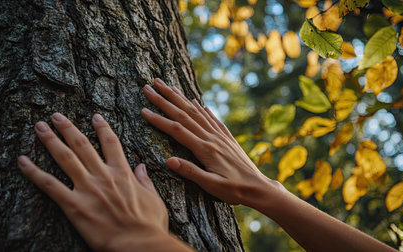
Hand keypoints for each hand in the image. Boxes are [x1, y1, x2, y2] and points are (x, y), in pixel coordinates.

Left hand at [18, 113, 167, 250]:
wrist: (138, 244)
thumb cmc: (149, 225)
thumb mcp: (154, 199)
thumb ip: (145, 180)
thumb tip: (141, 166)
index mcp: (122, 173)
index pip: (111, 143)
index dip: (102, 128)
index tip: (95, 116)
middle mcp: (102, 175)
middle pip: (82, 145)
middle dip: (68, 128)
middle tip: (56, 116)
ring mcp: (87, 189)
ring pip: (65, 158)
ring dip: (51, 140)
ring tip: (39, 127)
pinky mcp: (73, 205)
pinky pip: (49, 185)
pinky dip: (34, 172)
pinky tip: (22, 161)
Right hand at [141, 79, 278, 206]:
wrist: (258, 187)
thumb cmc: (234, 190)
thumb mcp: (211, 185)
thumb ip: (190, 172)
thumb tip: (168, 160)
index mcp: (205, 149)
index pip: (176, 130)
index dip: (159, 119)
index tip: (144, 109)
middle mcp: (211, 137)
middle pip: (184, 114)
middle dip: (165, 99)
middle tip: (150, 86)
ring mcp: (219, 135)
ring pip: (196, 112)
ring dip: (180, 98)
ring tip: (168, 86)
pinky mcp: (226, 137)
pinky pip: (212, 118)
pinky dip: (202, 108)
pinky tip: (196, 101)